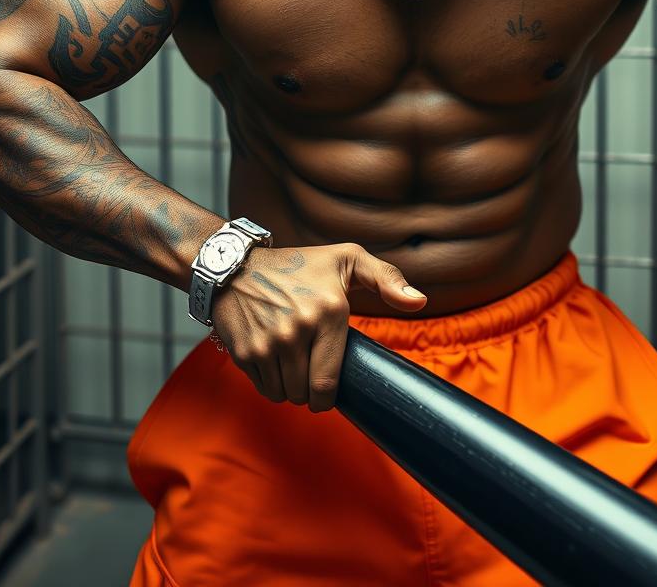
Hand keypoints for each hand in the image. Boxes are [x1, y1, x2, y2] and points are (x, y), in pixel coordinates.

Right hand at [210, 243, 426, 411]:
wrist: (237, 265)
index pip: (329, 383)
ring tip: (292, 361)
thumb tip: (420, 301)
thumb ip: (387, 279)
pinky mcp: (244, 351)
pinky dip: (270, 382)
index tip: (329, 389)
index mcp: (329, 312)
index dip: (330, 397)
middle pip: (306, 394)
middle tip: (310, 367)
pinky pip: (263, 388)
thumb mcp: (347, 259)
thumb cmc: (299, 265)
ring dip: (290, 387)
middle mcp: (297, 330)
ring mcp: (267, 343)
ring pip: (284, 395)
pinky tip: (273, 358)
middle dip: (310, 390)